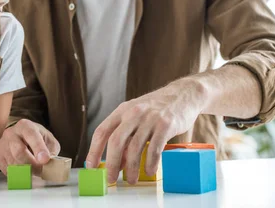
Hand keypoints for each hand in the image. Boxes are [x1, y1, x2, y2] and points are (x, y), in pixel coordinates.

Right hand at [0, 119, 60, 175]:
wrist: (20, 136)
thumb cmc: (36, 138)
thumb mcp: (48, 139)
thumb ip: (51, 149)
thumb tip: (51, 164)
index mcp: (25, 125)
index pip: (31, 135)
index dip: (38, 148)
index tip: (45, 160)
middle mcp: (11, 133)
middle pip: (19, 152)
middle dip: (32, 165)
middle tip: (42, 171)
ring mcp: (2, 144)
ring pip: (13, 163)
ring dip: (26, 172)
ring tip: (35, 173)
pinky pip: (7, 170)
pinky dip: (18, 174)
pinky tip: (25, 172)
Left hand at [85, 78, 205, 183]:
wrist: (183, 94)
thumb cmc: (157, 109)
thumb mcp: (137, 116)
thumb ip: (126, 135)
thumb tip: (117, 161)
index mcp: (122, 111)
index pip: (102, 131)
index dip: (93, 150)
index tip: (91, 166)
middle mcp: (133, 113)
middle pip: (116, 141)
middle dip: (111, 163)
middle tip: (111, 179)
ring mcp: (150, 118)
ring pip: (135, 148)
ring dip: (131, 168)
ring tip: (131, 179)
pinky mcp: (166, 125)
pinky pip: (154, 149)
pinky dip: (150, 163)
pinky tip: (149, 171)